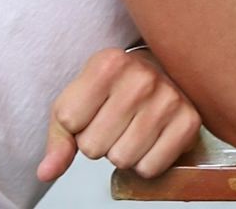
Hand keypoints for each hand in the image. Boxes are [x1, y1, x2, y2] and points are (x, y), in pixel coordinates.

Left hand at [38, 47, 200, 182]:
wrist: (164, 71)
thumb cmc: (116, 87)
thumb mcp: (79, 99)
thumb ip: (59, 137)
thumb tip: (46, 172)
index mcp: (109, 63)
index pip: (70, 122)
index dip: (77, 125)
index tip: (95, 109)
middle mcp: (142, 78)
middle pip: (94, 148)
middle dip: (100, 142)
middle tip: (116, 121)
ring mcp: (170, 99)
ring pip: (122, 160)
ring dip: (123, 152)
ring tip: (133, 128)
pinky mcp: (189, 121)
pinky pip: (150, 168)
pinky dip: (146, 162)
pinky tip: (151, 139)